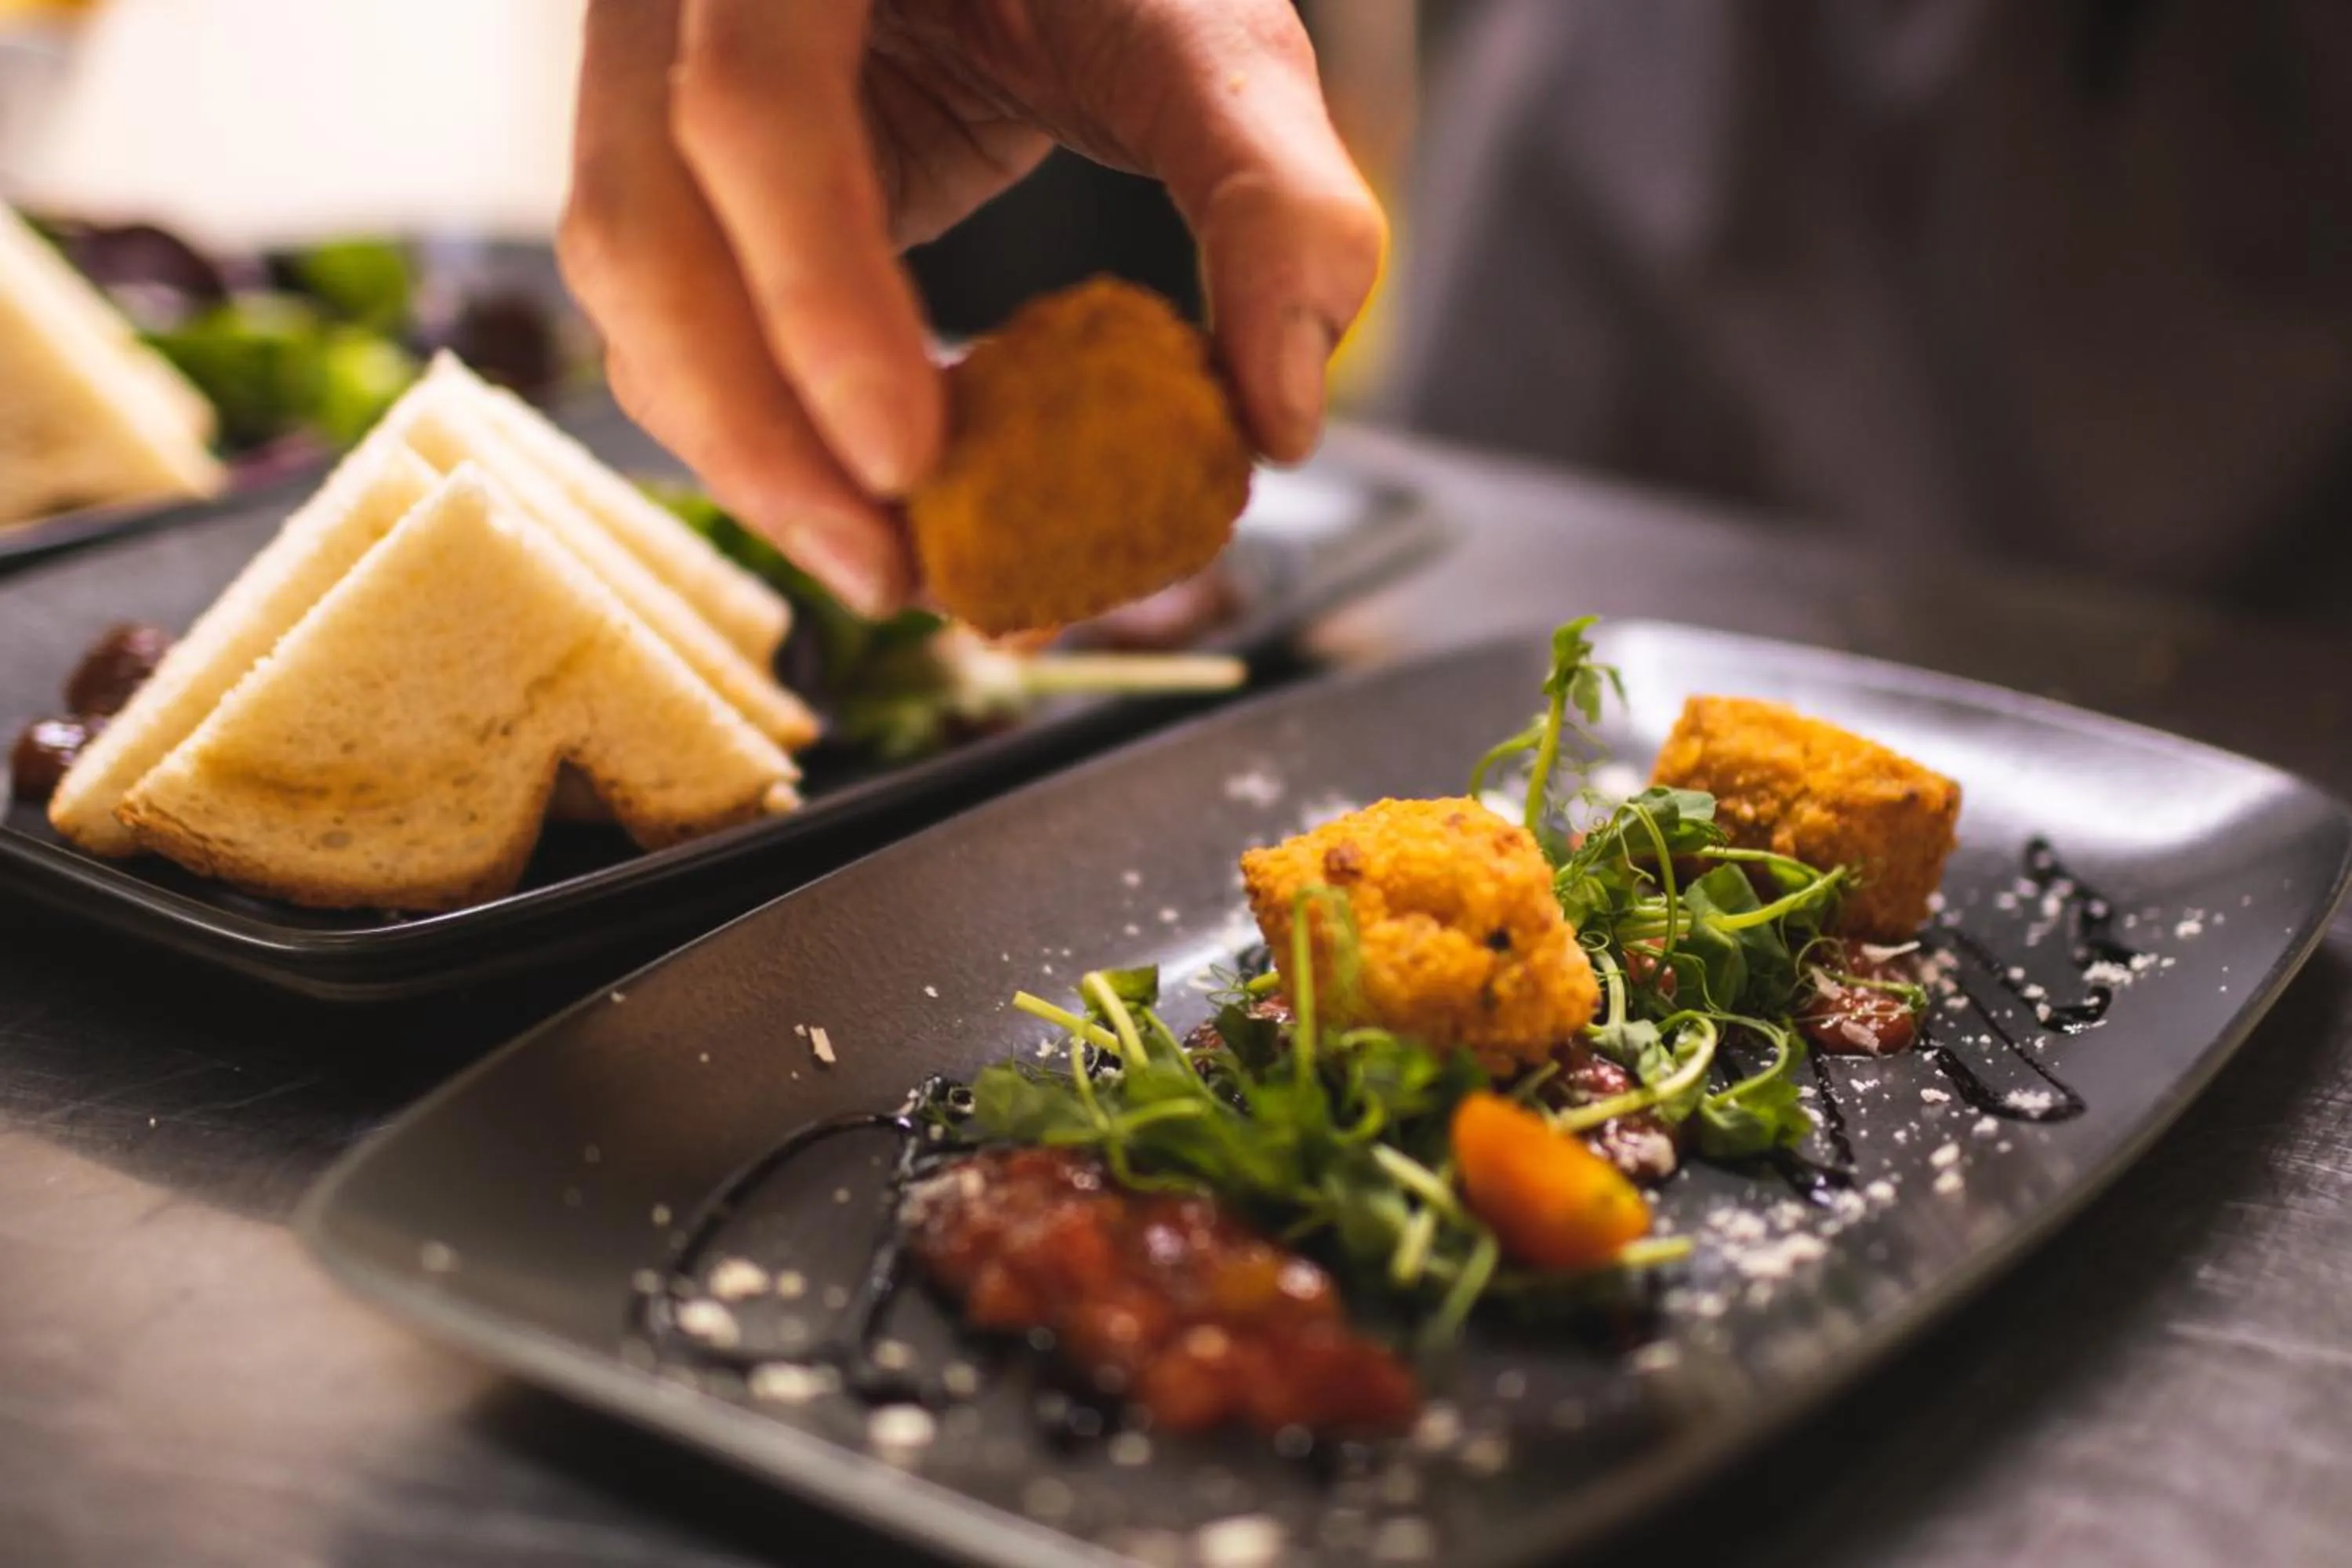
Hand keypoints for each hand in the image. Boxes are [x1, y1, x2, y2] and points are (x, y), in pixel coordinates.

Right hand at [559, 0, 1385, 615]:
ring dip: (749, 450)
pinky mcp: (669, 157)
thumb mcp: (1210, 33)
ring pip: (629, 285)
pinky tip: (868, 493)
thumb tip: (1275, 421)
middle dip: (759, 433)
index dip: (816, 295)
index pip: (751, 103)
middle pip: (638, 221)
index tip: (911, 461)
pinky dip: (759, 418)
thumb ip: (1269, 197)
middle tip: (896, 575)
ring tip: (894, 563)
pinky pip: (667, 306)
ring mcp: (644, 70)